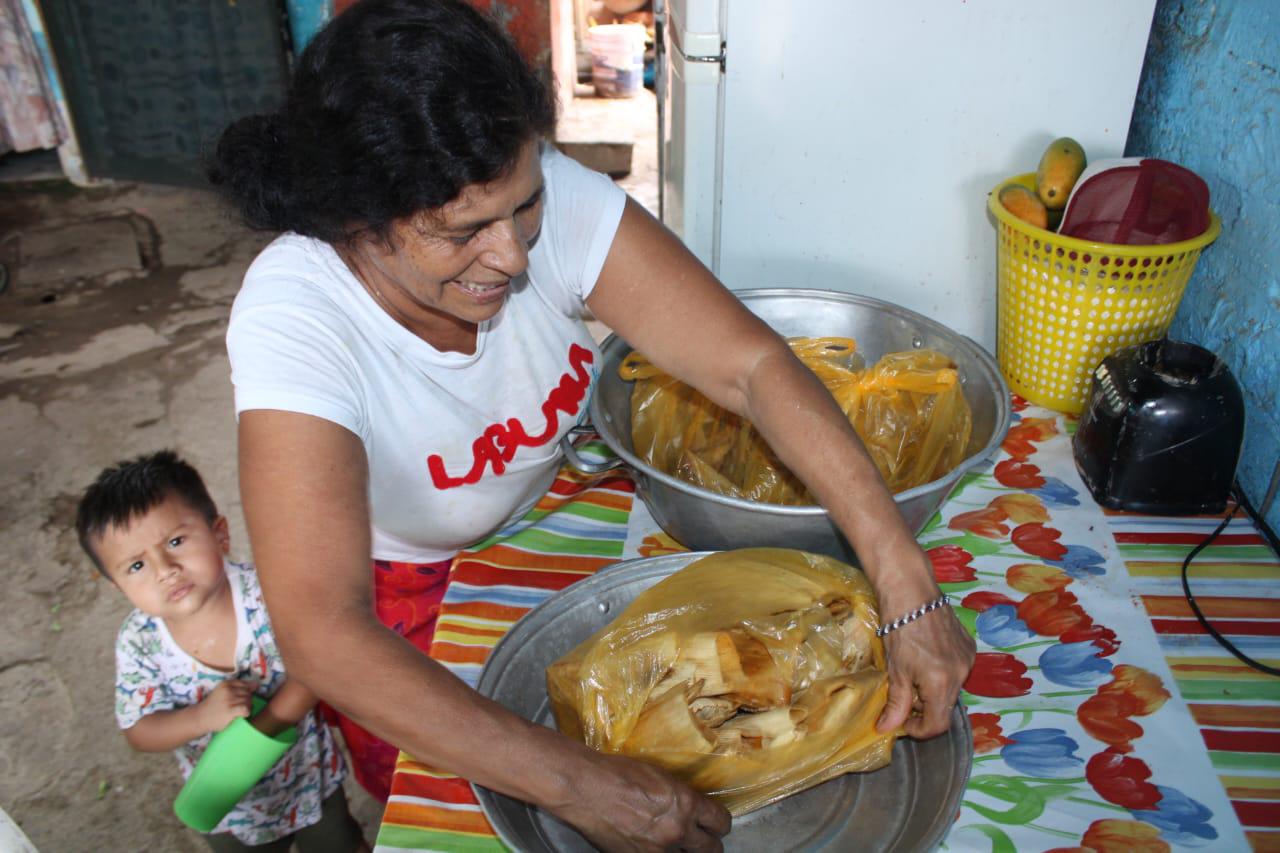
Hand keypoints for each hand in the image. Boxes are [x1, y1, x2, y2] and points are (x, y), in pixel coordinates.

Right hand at [198, 679, 257, 733]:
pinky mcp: (230, 711)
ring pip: (248, 701)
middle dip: (247, 700)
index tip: (241, 698)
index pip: (246, 684)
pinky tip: (242, 714)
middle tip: (239, 706)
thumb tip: (257, 685)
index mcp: (226, 684)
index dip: (247, 692)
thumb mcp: (222, 691)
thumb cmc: (214, 705)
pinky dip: (246, 712)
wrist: (200, 717)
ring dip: (247, 707)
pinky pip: (245, 709)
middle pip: (248, 693)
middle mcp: (228, 690)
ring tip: (239, 711)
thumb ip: (237, 687)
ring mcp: (229, 700)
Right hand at [551, 750, 730, 851]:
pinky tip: (650, 845)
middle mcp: (677, 830)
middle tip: (701, 839)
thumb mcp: (659, 776)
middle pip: (711, 850)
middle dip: (708, 844)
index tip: (714, 823)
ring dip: (683, 852)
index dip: (719, 823)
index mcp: (685, 804)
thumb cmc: (618, 773)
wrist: (586, 789)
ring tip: (673, 843)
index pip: (720, 822)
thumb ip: (679, 796)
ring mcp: (658, 850)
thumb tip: (688, 807)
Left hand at [875, 579, 974, 738]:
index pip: (938, 725)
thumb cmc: (899, 628)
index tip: (903, 724)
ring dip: (933, 691)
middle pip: (945, 707)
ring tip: (912, 676)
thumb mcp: (895, 670)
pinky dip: (942, 674)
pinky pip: (957, 671)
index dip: (919, 730)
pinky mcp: (969, 646)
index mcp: (942, 683)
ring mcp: (968, 658)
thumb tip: (886, 729)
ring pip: (952, 689)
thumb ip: (896, 704)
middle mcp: (961, 674)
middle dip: (924, 710)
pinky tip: (925, 660)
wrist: (912, 590)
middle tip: (903, 698)